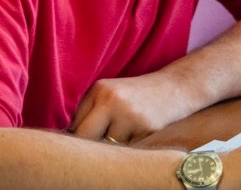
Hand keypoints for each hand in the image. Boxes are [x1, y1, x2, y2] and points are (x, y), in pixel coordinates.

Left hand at [69, 73, 199, 143]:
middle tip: (95, 151)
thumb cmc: (135, 95)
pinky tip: (139, 133)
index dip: (76, 139)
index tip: (78, 147)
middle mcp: (112, 100)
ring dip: (114, 146)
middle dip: (90, 147)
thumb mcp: (110, 93)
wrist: (173, 89)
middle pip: (87, 137)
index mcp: (100, 90)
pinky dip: (131, 147)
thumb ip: (89, 111)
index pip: (76, 124)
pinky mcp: (145, 129)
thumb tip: (67, 139)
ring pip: (108, 147)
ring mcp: (129, 115)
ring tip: (126, 132)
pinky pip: (128, 150)